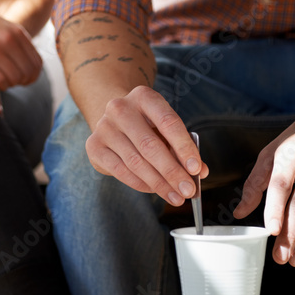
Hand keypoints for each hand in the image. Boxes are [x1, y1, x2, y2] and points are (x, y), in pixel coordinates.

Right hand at [0, 0, 42, 96]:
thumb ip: (15, 42)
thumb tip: (33, 69)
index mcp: (16, 31)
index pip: (36, 63)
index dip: (32, 77)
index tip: (22, 81)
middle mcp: (8, 38)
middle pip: (28, 73)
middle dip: (20, 83)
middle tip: (9, 82)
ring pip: (14, 79)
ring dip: (7, 85)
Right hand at [85, 85, 208, 204]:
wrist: (114, 120)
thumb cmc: (147, 125)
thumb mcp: (166, 129)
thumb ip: (184, 148)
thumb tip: (200, 171)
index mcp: (144, 97)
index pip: (168, 122)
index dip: (184, 147)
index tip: (196, 169)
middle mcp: (120, 108)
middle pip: (150, 145)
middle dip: (172, 172)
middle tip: (188, 191)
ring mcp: (104, 127)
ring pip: (136, 162)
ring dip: (159, 184)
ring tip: (176, 197)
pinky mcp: (94, 146)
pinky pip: (121, 171)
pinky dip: (142, 184)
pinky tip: (156, 190)